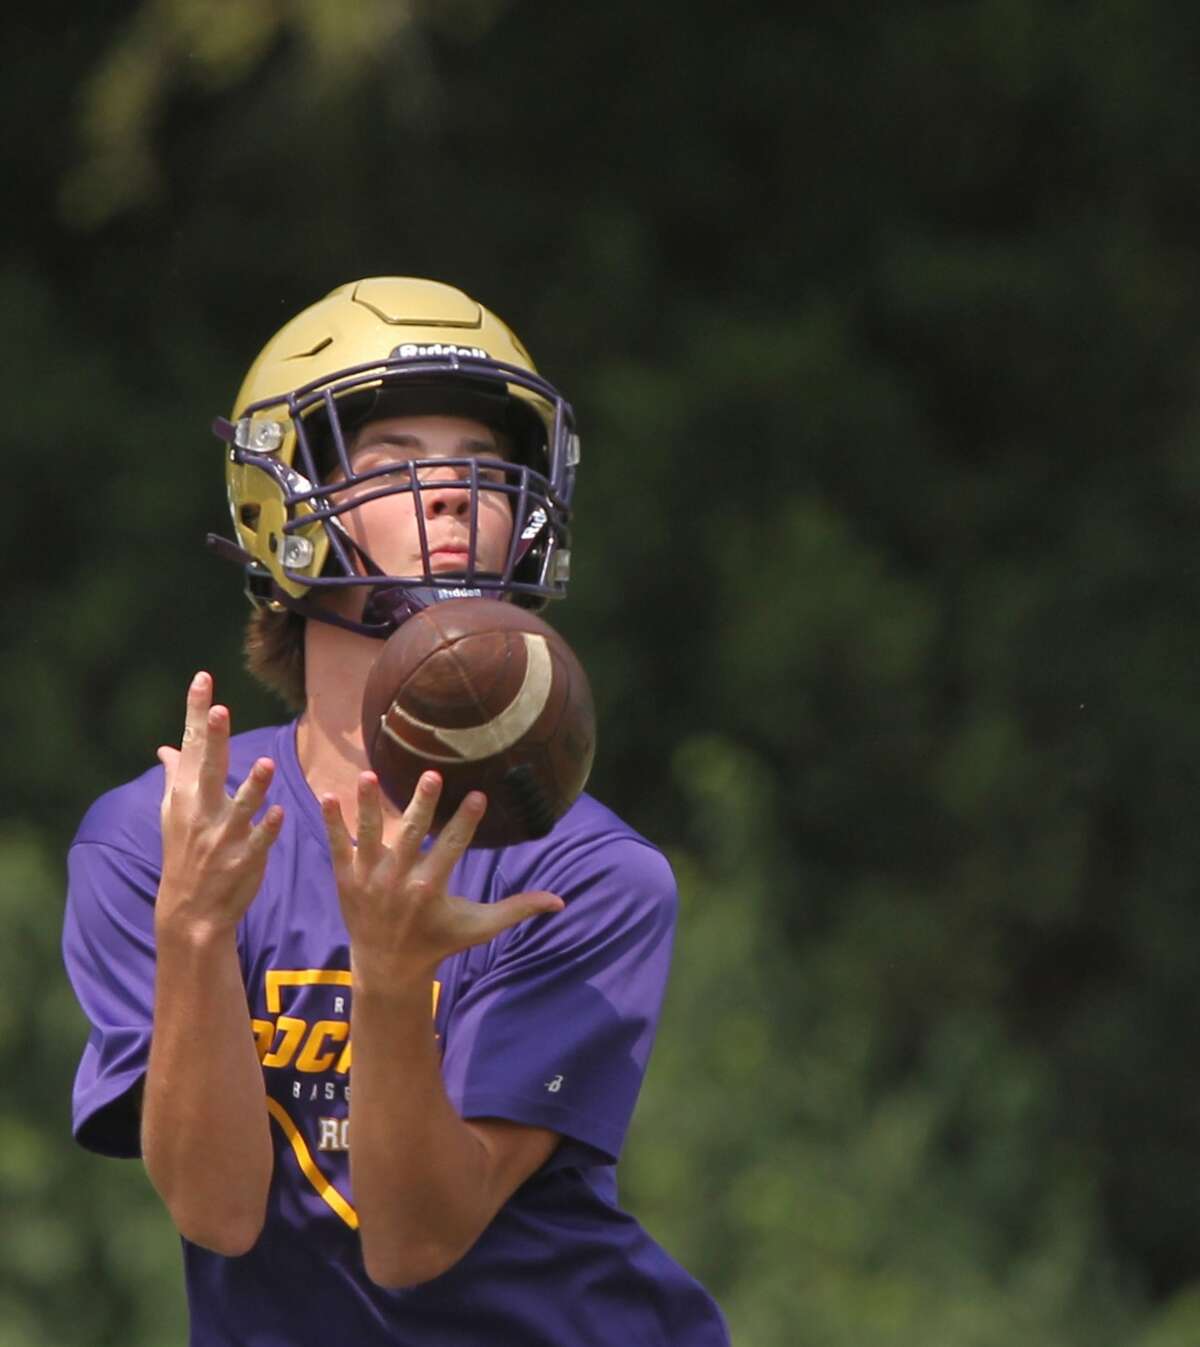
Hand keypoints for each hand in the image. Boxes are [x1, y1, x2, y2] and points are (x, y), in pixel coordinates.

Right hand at [155, 671, 283, 938]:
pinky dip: (268, 827)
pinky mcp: (244, 859)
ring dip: (253, 785)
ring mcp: (222, 836)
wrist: (191, 909)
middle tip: (218, 710)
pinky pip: (260, 840)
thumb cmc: (185, 852)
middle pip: (209, 769)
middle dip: (212, 741)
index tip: (203, 679)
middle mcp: (201, 812)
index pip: (191, 746)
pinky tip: (279, 813)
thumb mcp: (175, 814)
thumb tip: (167, 747)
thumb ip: (177, 777)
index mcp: (186, 795)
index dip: (196, 712)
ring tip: (265, 763)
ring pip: (241, 806)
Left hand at [321, 771, 562, 985]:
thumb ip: (517, 910)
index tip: (479, 795)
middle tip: (431, 775)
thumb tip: (559, 901)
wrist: (388, 968)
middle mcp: (399, 881)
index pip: (453, 846)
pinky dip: (332, 824)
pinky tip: (327, 795)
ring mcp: (369, 878)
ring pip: (368, 836)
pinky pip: (337, 847)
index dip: (467, 821)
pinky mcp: (346, 879)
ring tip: (367, 776)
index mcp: (431, 888)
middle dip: (421, 805)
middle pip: (412, 835)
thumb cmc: (439, 941)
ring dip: (367, 807)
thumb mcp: (479, 927)